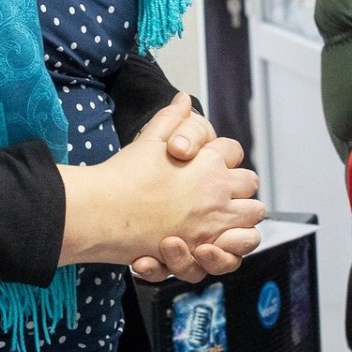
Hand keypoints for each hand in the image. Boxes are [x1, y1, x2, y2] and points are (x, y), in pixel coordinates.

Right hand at [56, 96, 265, 273]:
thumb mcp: (148, 140)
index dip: (224, 158)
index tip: (213, 165)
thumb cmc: (121, 177)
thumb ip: (171, 119)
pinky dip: (231, 249)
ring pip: (252, 218)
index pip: (233, 152)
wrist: (100, 212)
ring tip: (226, 220)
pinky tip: (216, 243)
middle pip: (249, 184)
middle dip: (240, 188)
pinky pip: (234, 252)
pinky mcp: (200, 249)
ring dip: (242, 217)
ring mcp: (212, 222)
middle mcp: (216, 190)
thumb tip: (183, 99)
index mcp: (208, 161)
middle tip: (223, 193)